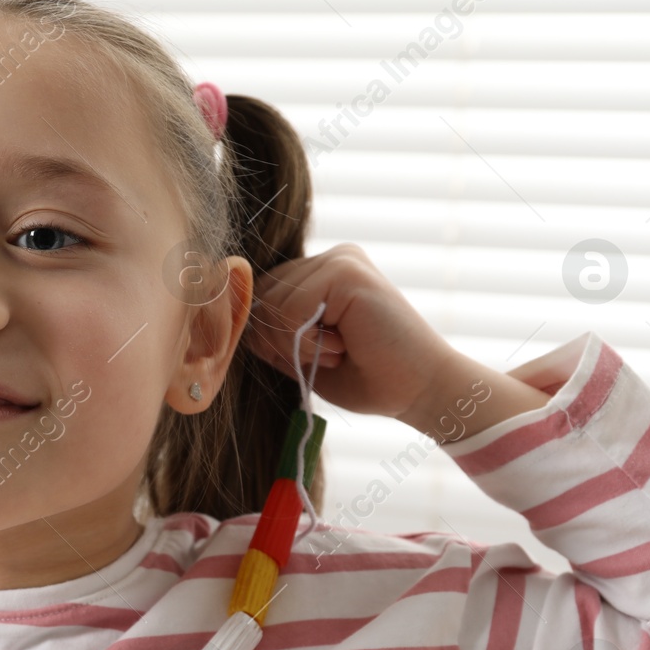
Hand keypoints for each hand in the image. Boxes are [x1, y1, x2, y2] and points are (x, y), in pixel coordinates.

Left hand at [245, 244, 464, 425]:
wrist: (419, 391)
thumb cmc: (365, 378)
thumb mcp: (302, 352)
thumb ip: (271, 330)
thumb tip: (229, 315)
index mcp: (320, 273)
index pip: (260, 296)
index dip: (269, 338)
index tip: (311, 357)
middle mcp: (330, 258)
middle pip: (260, 298)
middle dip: (280, 342)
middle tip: (330, 355)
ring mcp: (340, 259)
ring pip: (271, 306)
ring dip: (297, 345)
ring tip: (340, 351)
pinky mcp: (346, 271)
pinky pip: (289, 310)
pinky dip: (306, 342)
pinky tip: (343, 347)